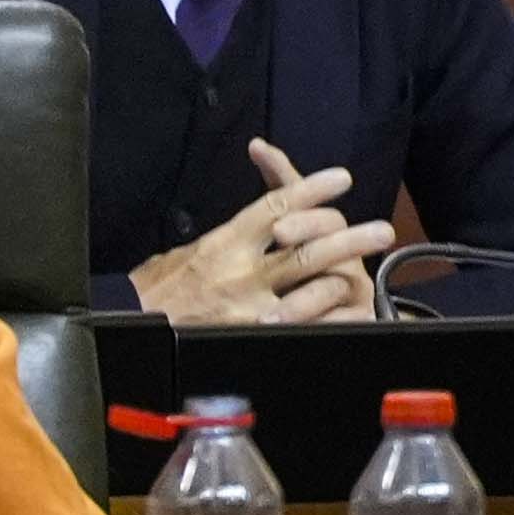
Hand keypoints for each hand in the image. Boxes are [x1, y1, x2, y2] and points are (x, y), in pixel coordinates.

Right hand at [128, 145, 378, 325]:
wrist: (131, 332)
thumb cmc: (157, 293)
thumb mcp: (186, 253)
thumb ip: (227, 235)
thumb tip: (259, 217)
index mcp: (223, 242)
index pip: (274, 206)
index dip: (311, 189)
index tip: (342, 179)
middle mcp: (239, 270)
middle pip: (305, 246)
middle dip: (348, 237)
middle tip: (381, 230)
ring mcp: (247, 306)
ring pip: (308, 285)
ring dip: (340, 278)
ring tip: (362, 275)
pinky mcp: (249, 336)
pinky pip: (299, 325)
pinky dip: (326, 319)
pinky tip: (346, 315)